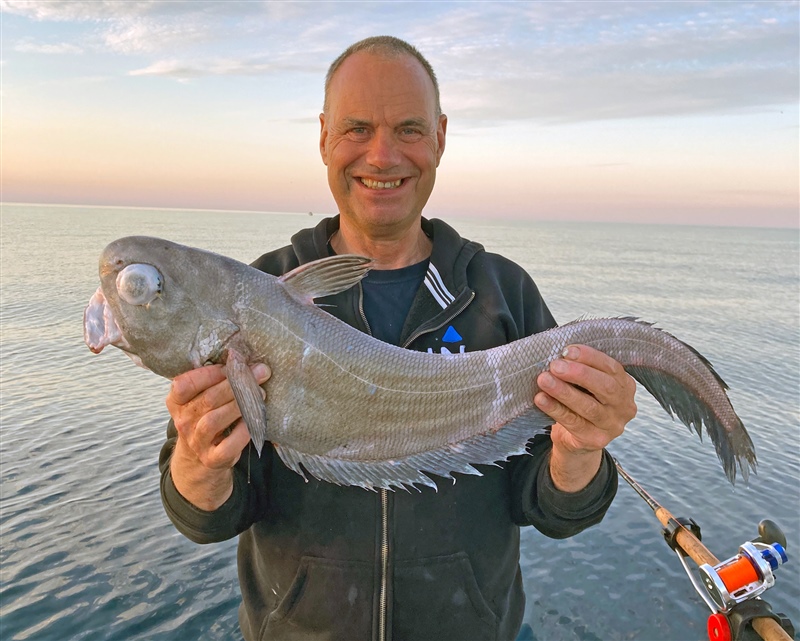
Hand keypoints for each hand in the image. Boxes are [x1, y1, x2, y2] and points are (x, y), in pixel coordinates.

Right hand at [165, 362, 270, 508]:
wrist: (199, 458)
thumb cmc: (206, 417)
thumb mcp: (200, 398)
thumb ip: (214, 380)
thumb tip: (242, 358)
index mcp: (176, 402)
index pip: (184, 384)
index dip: (210, 373)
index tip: (234, 362)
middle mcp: (183, 421)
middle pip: (207, 399)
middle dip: (236, 383)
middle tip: (260, 372)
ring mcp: (196, 442)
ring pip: (214, 420)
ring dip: (239, 404)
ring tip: (260, 394)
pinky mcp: (212, 458)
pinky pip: (227, 445)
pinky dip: (242, 432)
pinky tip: (254, 420)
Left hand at [534, 345, 635, 490]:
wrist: (576, 440)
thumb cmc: (581, 402)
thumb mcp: (587, 385)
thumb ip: (580, 370)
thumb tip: (559, 354)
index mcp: (625, 386)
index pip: (612, 367)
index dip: (590, 357)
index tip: (567, 350)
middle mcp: (624, 406)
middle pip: (605, 387)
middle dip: (579, 373)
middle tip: (555, 365)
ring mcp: (612, 425)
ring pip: (589, 406)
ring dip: (564, 391)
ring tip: (544, 380)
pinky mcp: (596, 439)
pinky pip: (573, 422)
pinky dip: (555, 409)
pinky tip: (541, 399)